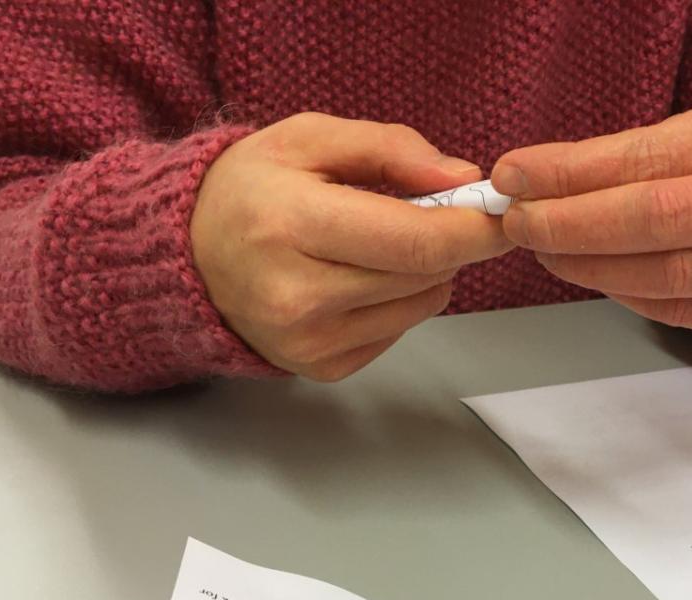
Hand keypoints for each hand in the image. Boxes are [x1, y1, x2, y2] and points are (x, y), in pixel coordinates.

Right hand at [192, 114, 512, 380]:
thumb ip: (389, 149)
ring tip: (380, 242)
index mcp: (291, 226)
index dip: (474, 229)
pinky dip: (398, 300)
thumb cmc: (251, 189)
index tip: (503, 212)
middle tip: (438, 211)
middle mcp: (298, 296)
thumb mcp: (310, 138)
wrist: (188, 255)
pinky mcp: (320, 368)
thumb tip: (460, 177)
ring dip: (425, 271)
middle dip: (451, 241)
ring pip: (420, 306)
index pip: (415, 242)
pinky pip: (398, 331)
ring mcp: (308, 342)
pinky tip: (359, 277)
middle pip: (425, 275)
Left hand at [491, 84, 691, 336]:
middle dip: (573, 223)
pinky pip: (689, 310)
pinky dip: (631, 294)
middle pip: (662, 217)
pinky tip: (597, 276)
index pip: (655, 155)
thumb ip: (653, 153)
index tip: (515, 177)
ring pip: (674, 273)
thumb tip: (547, 181)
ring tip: (547, 252)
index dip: (574, 172)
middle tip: (518, 224)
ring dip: (594, 266)